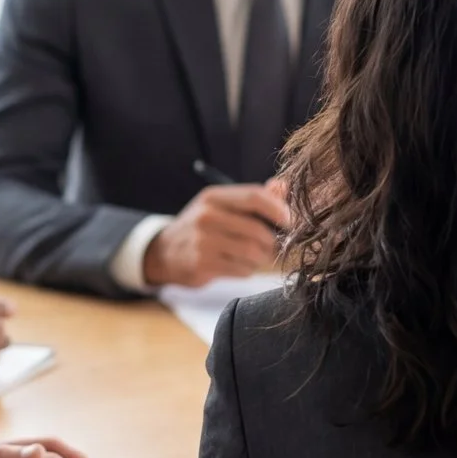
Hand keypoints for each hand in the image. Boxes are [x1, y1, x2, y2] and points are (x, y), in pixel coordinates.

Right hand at [143, 180, 291, 287]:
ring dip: (261, 258)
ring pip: (252, 252)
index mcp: (214, 197)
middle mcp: (206, 216)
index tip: (292, 221)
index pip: (254, 197)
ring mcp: (202, 242)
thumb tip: (283, 187)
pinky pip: (242, 270)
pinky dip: (248, 270)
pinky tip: (238, 265)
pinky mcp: (202, 265)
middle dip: (272, 241)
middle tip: (274, 246)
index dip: (279, 209)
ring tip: (255, 256)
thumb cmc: (202, 227)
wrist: (164, 252)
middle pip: (257, 230)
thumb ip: (254, 197)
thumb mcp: (221, 205)